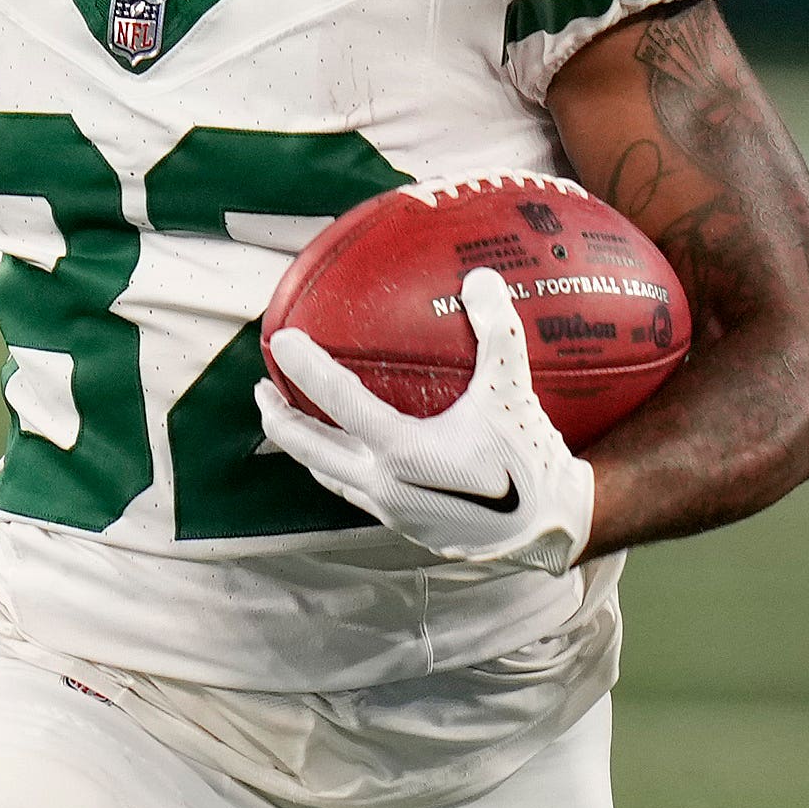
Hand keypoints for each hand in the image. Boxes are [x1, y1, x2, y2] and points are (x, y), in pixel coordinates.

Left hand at [258, 269, 596, 572]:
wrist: (548, 529)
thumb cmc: (529, 461)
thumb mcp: (513, 392)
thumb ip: (498, 333)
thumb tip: (481, 279)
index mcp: (402, 451)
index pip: (338, 402)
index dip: (305, 368)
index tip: (281, 340)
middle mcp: (384, 484)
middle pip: (310, 448)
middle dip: (278, 417)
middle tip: (260, 389)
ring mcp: (389, 510)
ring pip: (327, 475)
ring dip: (302, 447)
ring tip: (288, 422)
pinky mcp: (403, 525)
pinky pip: (353, 492)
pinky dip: (335, 468)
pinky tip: (346, 455)